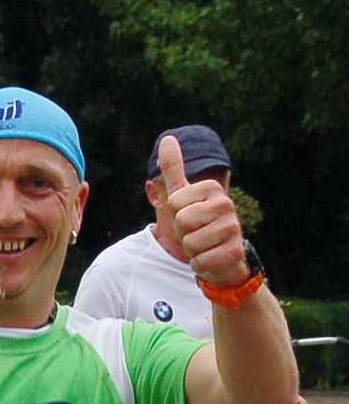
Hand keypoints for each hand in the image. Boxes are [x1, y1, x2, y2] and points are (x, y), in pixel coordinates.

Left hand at [159, 135, 247, 288]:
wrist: (221, 256)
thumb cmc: (198, 224)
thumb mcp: (182, 197)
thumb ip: (174, 169)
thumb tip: (167, 138)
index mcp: (212, 188)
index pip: (174, 203)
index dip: (175, 215)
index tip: (189, 216)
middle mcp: (226, 204)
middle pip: (182, 222)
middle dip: (183, 234)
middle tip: (195, 233)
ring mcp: (233, 228)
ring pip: (191, 244)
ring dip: (192, 251)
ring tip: (204, 246)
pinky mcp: (234, 252)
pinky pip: (200, 262)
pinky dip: (200, 265)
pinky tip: (211, 259)